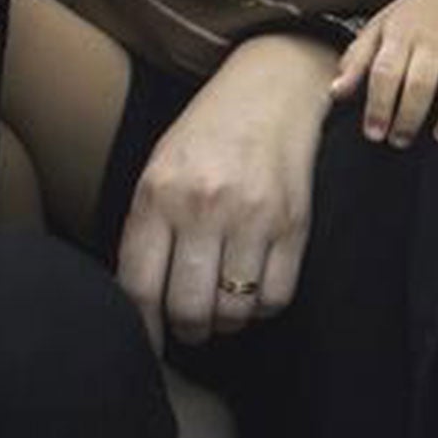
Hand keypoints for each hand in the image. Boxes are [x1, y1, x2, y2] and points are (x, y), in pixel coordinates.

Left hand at [118, 34, 334, 347]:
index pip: (141, 287)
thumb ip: (147, 230)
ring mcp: (254, 216)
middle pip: (190, 308)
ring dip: (228, 322)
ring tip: (225, 309)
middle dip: (189, 330)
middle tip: (192, 328)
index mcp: (159, 195)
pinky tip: (256, 291)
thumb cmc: (208, 136)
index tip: (148, 345)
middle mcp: (205, 207)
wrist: (272, 92)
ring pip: (236, 308)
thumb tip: (144, 302)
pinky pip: (278, 295)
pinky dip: (265, 308)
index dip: (144, 330)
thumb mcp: (159, 171)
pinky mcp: (295, 223)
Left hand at [329, 0, 437, 146]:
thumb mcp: (380, 27)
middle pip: (421, 82)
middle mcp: (433, 41)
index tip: (374, 133)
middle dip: (410, 116)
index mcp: (401, 35)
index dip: (378, 104)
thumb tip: (335, 93)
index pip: (385, 72)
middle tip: (400, 141)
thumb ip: (357, 60)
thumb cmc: (415, 15)